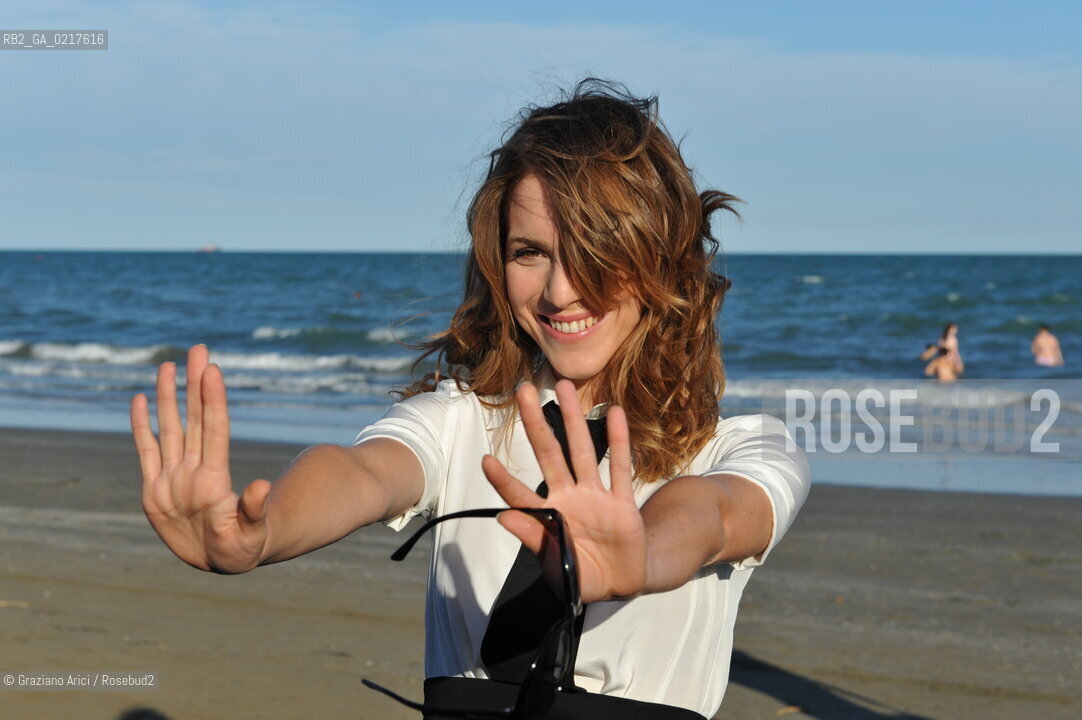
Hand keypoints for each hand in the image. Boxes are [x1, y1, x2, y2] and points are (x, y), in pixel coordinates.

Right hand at [131, 345, 270, 572]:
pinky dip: (142, 426)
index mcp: (214, 479)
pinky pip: (146, 451)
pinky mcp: (155, 491)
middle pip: (194, 419)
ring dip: (170, 397)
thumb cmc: (242, 549)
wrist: (221, 561)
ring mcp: (174, 478)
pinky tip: (141, 399)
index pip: (214, 430)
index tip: (213, 371)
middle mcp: (193, 471)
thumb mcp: (251, 534)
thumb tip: (262, 487)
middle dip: (195, 385)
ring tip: (170, 365)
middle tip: (199, 349)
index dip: (213, 401)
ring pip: (170, 428)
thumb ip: (253, 511)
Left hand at [482, 380, 646, 602]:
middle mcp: (568, 499)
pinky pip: (619, 467)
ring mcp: (595, 497)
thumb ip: (533, 539)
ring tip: (564, 387)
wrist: (622, 583)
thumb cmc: (581, 574)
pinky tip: (612, 413)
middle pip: (549, 455)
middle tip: (523, 389)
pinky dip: (618, 441)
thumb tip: (502, 518)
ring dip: (573, 420)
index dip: (503, 481)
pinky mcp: (621, 503)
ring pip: (581, 451)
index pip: (521, 496)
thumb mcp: (555, 565)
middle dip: (536, 423)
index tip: (485, 460)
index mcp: (548, 518)